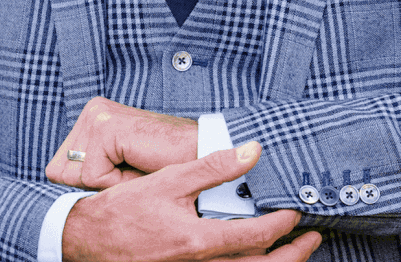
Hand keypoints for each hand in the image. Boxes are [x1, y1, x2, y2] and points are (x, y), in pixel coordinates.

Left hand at [46, 97, 198, 189]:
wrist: (197, 155)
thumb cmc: (160, 166)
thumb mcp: (115, 170)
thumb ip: (84, 173)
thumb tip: (53, 183)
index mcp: (91, 117)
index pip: (58, 167)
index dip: (88, 184)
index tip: (121, 170)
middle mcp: (91, 110)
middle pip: (60, 172)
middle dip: (95, 183)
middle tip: (129, 168)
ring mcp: (97, 115)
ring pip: (74, 176)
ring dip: (107, 183)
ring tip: (134, 165)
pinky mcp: (105, 126)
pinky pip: (92, 176)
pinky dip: (115, 182)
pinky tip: (138, 163)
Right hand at [61, 141, 320, 261]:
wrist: (87, 241)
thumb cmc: (125, 210)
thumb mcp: (170, 180)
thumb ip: (213, 166)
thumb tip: (252, 151)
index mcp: (198, 243)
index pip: (256, 237)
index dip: (283, 224)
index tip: (297, 210)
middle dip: (293, 256)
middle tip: (313, 239)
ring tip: (296, 254)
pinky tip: (255, 261)